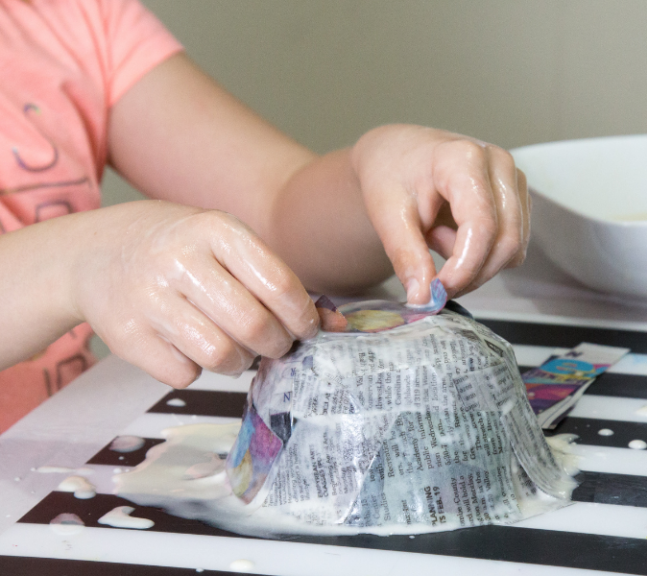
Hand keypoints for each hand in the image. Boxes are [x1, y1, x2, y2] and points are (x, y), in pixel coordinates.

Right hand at [71, 201, 319, 386]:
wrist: (97, 253)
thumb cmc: (182, 250)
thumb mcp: (228, 247)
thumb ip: (278, 284)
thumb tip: (337, 327)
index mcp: (214, 229)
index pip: (278, 284)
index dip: (303, 318)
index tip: (307, 330)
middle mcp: (178, 259)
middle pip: (253, 326)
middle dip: (276, 345)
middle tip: (275, 345)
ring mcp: (147, 298)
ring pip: (221, 356)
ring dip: (240, 362)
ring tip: (236, 348)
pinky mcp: (125, 336)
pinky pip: (185, 374)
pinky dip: (198, 370)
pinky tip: (192, 347)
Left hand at [351, 125, 529, 303]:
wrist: (397, 155)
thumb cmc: (391, 174)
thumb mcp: (387, 216)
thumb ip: (407, 257)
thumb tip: (423, 299)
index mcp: (464, 158)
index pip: (481, 225)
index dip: (464, 266)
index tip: (439, 290)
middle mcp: (498, 164)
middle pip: (505, 240)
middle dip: (471, 273)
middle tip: (433, 281)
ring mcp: (513, 181)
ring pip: (512, 248)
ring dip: (474, 263)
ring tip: (435, 237)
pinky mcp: (517, 199)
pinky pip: (511, 246)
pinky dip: (482, 255)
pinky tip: (452, 235)